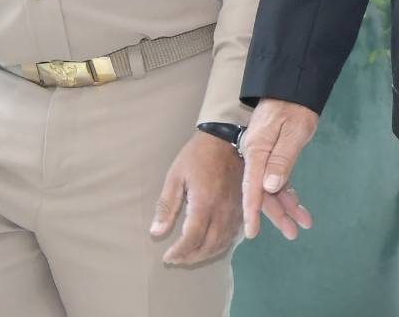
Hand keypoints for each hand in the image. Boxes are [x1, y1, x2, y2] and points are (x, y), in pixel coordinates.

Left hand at [150, 132, 245, 265]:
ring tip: (190, 255)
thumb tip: (156, 233)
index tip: (167, 257)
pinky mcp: (242, 207)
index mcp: (204, 202)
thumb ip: (166, 206)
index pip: (192, 238)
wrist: (225, 139)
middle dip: (191, 257)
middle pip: (208, 245)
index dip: (179, 252)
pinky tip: (209, 245)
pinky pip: (233, 235)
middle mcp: (222, 210)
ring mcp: (235, 210)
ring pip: (222, 243)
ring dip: (205, 254)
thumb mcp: (175, 176)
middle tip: (177, 259)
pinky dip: (220, 245)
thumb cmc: (197, 156)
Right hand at [240, 99, 320, 239]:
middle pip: (262, 190)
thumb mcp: (293, 132)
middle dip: (277, 213)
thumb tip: (269, 187)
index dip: (252, 210)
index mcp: (256, 150)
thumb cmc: (294, 106)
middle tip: (293, 233)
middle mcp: (255, 154)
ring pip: (271, 185)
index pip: (251, 186)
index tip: (252, 232)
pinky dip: (287, 190)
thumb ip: (281, 159)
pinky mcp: (272, 151)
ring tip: (303, 223)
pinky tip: (297, 204)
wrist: (292, 83)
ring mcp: (262, 153)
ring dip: (286, 204)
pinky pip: (277, 175)